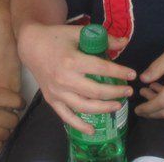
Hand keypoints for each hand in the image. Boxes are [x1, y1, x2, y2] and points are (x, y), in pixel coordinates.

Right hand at [18, 23, 134, 133]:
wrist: (31, 45)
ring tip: (118, 104)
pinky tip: (92, 130)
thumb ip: (103, 38)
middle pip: (96, 91)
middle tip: (128, 91)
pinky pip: (66, 116)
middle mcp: (64, 79)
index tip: (132, 74)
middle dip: (115, 92)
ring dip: (103, 108)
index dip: (119, 72)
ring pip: (84, 106)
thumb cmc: (56, 37)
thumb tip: (124, 42)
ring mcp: (57, 92)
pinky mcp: (51, 100)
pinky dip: (79, 125)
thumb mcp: (79, 32)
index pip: (101, 69)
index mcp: (72, 60)